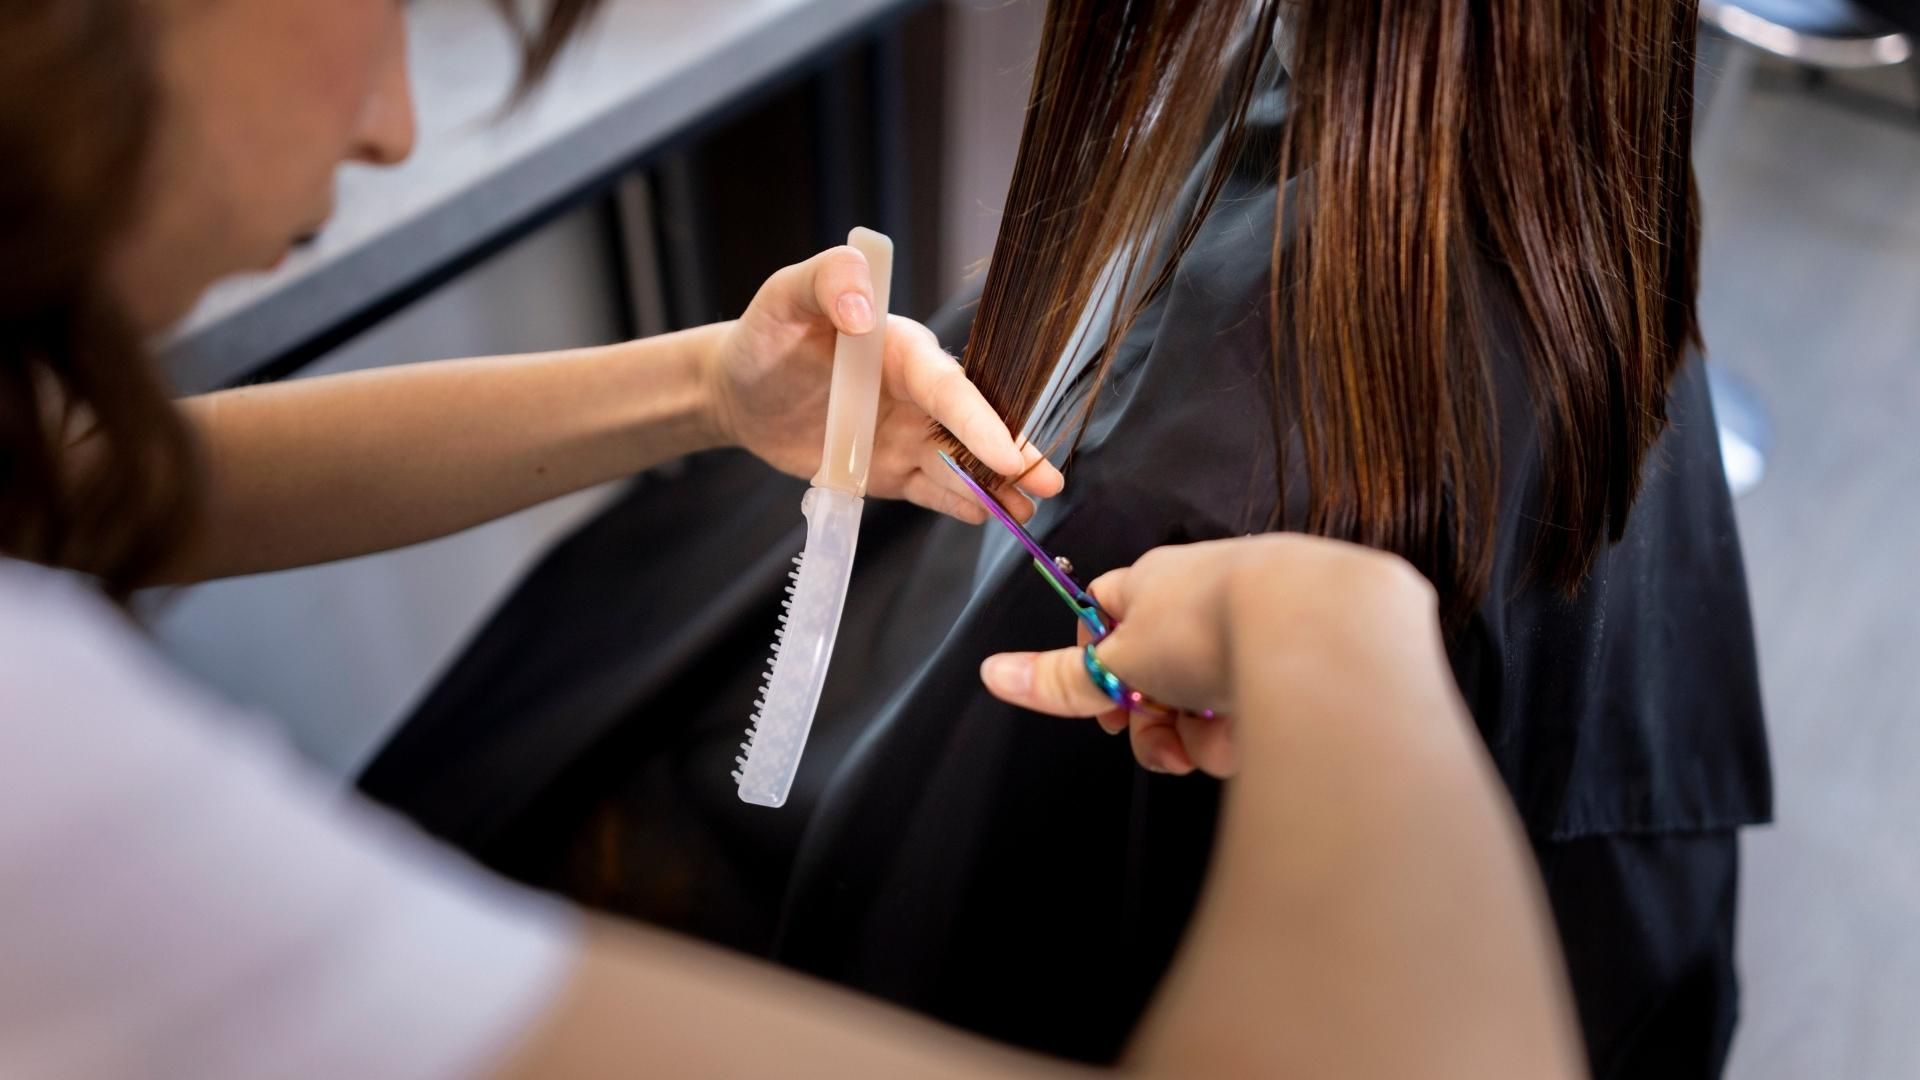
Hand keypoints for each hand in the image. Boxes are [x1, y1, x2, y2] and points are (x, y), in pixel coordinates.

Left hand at [703, 245, 1062, 521]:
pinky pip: (929, 490)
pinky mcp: (890, 470)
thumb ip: (828, 281)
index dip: (979, 421)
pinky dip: (957, 504)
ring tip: (1028, 511)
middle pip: (972, 427)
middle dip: (1013, 454)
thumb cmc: (767, 335)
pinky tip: (985, 515)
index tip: (1006, 452)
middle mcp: (915, 394)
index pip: (949, 387)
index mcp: (902, 350)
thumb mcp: (787, 296)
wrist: (740, 390)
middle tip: (1051, 482)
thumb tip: (865, 309)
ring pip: (960, 465)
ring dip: (995, 488)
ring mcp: (907, 435)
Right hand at [978, 535, 1439, 776]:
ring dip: (1197, 734)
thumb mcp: (1120, 660)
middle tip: (1155, 740)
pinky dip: (1247, 728)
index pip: (1105, 613)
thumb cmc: (1213, 622)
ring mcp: (1255, 621)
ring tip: (1212, 743)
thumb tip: (993, 674)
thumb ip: (1061, 678)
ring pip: (1205, 696)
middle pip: (1156, 670)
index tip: (1101, 702)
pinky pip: (1254, 702)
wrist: (1319, 625)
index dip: (1096, 664)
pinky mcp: (1299, 654)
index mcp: (1154, 579)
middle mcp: (1205, 593)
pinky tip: (1253, 736)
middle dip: (1150, 719)